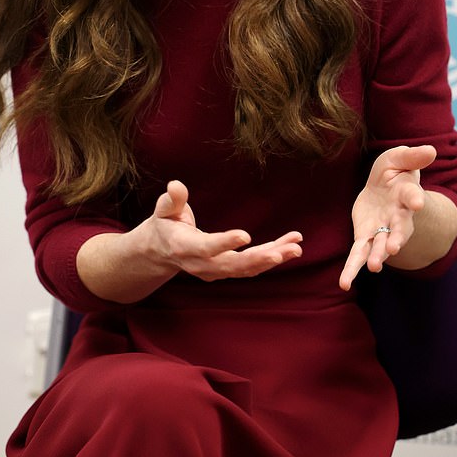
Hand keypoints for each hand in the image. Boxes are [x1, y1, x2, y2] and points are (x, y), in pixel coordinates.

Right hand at [148, 180, 302, 280]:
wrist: (161, 252)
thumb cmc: (165, 224)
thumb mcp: (164, 210)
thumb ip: (172, 199)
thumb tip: (176, 185)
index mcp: (184, 247)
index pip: (206, 247)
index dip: (224, 243)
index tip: (245, 235)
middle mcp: (201, 264)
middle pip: (232, 265)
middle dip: (259, 259)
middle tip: (284, 251)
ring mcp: (215, 271)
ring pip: (246, 268)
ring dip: (272, 258)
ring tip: (295, 248)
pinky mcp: (226, 271)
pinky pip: (251, 267)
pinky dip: (271, 257)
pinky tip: (290, 246)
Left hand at [339, 145, 435, 290]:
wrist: (382, 189)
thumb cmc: (393, 173)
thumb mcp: (398, 159)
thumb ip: (412, 156)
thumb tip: (431, 150)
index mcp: (407, 195)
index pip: (413, 196)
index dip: (416, 199)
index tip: (418, 203)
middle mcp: (398, 217)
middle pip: (400, 229)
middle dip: (398, 238)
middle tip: (395, 247)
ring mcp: (382, 230)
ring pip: (381, 246)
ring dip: (378, 256)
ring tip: (375, 267)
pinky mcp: (365, 237)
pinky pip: (359, 255)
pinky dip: (352, 269)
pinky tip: (344, 284)